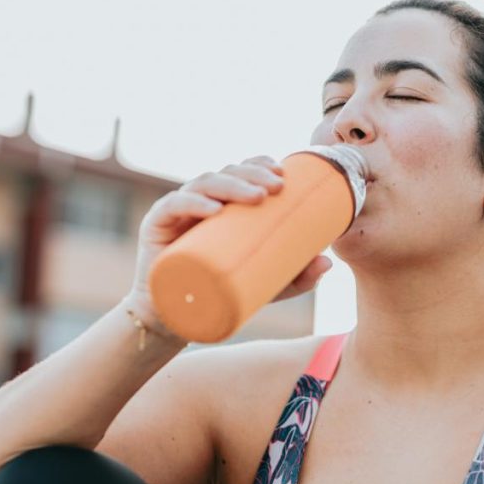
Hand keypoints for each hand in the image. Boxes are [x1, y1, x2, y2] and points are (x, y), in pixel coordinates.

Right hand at [125, 155, 333, 321]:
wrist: (177, 319)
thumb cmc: (220, 293)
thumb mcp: (266, 286)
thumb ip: (297, 277)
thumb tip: (328, 262)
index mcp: (222, 205)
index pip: (240, 172)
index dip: (259, 165)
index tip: (283, 172)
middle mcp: (199, 201)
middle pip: (225, 173)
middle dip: (253, 174)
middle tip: (277, 187)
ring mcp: (177, 211)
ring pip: (203, 184)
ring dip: (231, 184)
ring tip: (255, 197)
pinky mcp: (156, 226)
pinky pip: (173, 206)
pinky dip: (193, 204)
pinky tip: (214, 210)